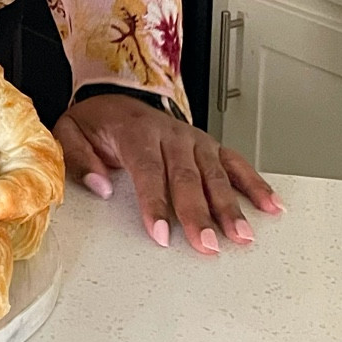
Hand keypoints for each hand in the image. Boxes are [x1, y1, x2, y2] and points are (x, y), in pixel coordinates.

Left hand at [54, 91, 282, 254]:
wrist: (116, 97)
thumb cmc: (97, 122)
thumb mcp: (70, 131)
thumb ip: (78, 157)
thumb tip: (100, 186)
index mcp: (136, 132)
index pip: (148, 170)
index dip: (156, 203)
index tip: (162, 234)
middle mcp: (171, 134)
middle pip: (187, 177)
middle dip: (198, 213)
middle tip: (207, 244)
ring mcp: (195, 140)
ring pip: (216, 174)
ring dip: (231, 205)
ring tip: (242, 235)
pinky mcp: (210, 146)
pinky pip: (236, 163)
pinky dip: (255, 184)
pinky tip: (271, 206)